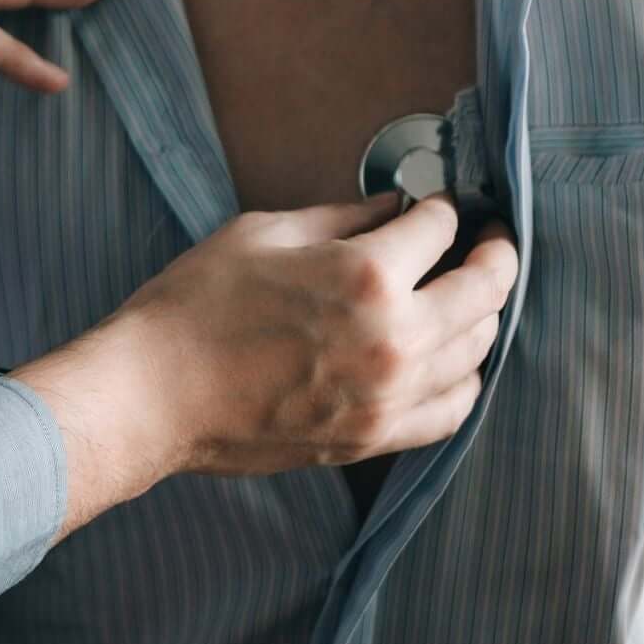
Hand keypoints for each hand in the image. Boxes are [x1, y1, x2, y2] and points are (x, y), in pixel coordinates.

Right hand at [11, 195, 518, 532]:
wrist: (151, 395)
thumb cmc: (192, 308)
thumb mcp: (262, 233)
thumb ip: (341, 219)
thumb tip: (393, 210)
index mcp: (365, 275)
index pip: (440, 228)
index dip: (444, 209)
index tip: (438, 206)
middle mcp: (393, 337)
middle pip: (483, 288)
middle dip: (493, 255)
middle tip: (488, 241)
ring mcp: (388, 395)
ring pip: (479, 349)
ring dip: (483, 314)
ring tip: (470, 296)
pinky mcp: (373, 437)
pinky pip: (453, 409)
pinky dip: (465, 379)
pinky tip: (452, 360)